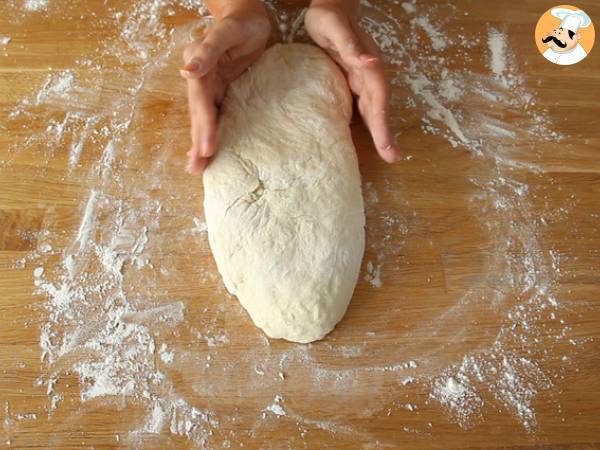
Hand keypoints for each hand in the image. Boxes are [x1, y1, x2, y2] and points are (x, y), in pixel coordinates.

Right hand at [180, 1, 270, 173]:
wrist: (248, 17)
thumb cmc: (240, 22)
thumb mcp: (225, 33)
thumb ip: (207, 51)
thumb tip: (185, 72)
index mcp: (200, 70)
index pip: (202, 103)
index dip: (204, 126)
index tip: (207, 148)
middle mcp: (202, 80)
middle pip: (199, 116)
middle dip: (198, 142)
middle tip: (196, 169)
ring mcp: (211, 87)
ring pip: (205, 119)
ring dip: (200, 143)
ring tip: (197, 167)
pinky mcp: (223, 91)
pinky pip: (217, 115)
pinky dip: (212, 133)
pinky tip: (211, 149)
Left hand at [305, 0, 399, 162]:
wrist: (331, 7)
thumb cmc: (330, 16)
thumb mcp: (335, 28)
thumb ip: (351, 45)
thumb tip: (369, 62)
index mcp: (367, 65)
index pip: (377, 97)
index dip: (382, 121)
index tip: (386, 143)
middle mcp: (368, 74)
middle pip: (379, 107)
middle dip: (385, 132)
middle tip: (393, 157)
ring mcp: (362, 78)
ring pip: (373, 108)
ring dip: (380, 130)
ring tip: (389, 152)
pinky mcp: (353, 81)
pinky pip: (362, 104)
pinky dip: (368, 121)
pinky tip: (369, 135)